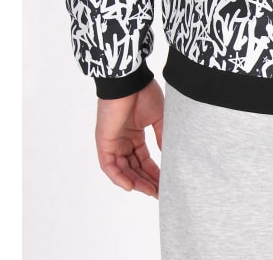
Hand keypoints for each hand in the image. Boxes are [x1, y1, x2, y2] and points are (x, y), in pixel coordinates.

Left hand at [95, 78, 163, 197]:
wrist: (130, 80)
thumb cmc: (144, 93)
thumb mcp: (158, 117)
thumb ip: (161, 137)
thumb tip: (168, 156)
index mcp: (134, 135)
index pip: (144, 160)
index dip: (154, 172)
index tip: (166, 183)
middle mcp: (123, 141)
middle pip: (134, 168)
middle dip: (147, 181)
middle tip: (160, 192)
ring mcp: (113, 142)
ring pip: (122, 170)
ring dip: (136, 182)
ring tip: (150, 191)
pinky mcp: (104, 142)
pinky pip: (109, 166)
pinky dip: (119, 177)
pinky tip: (131, 186)